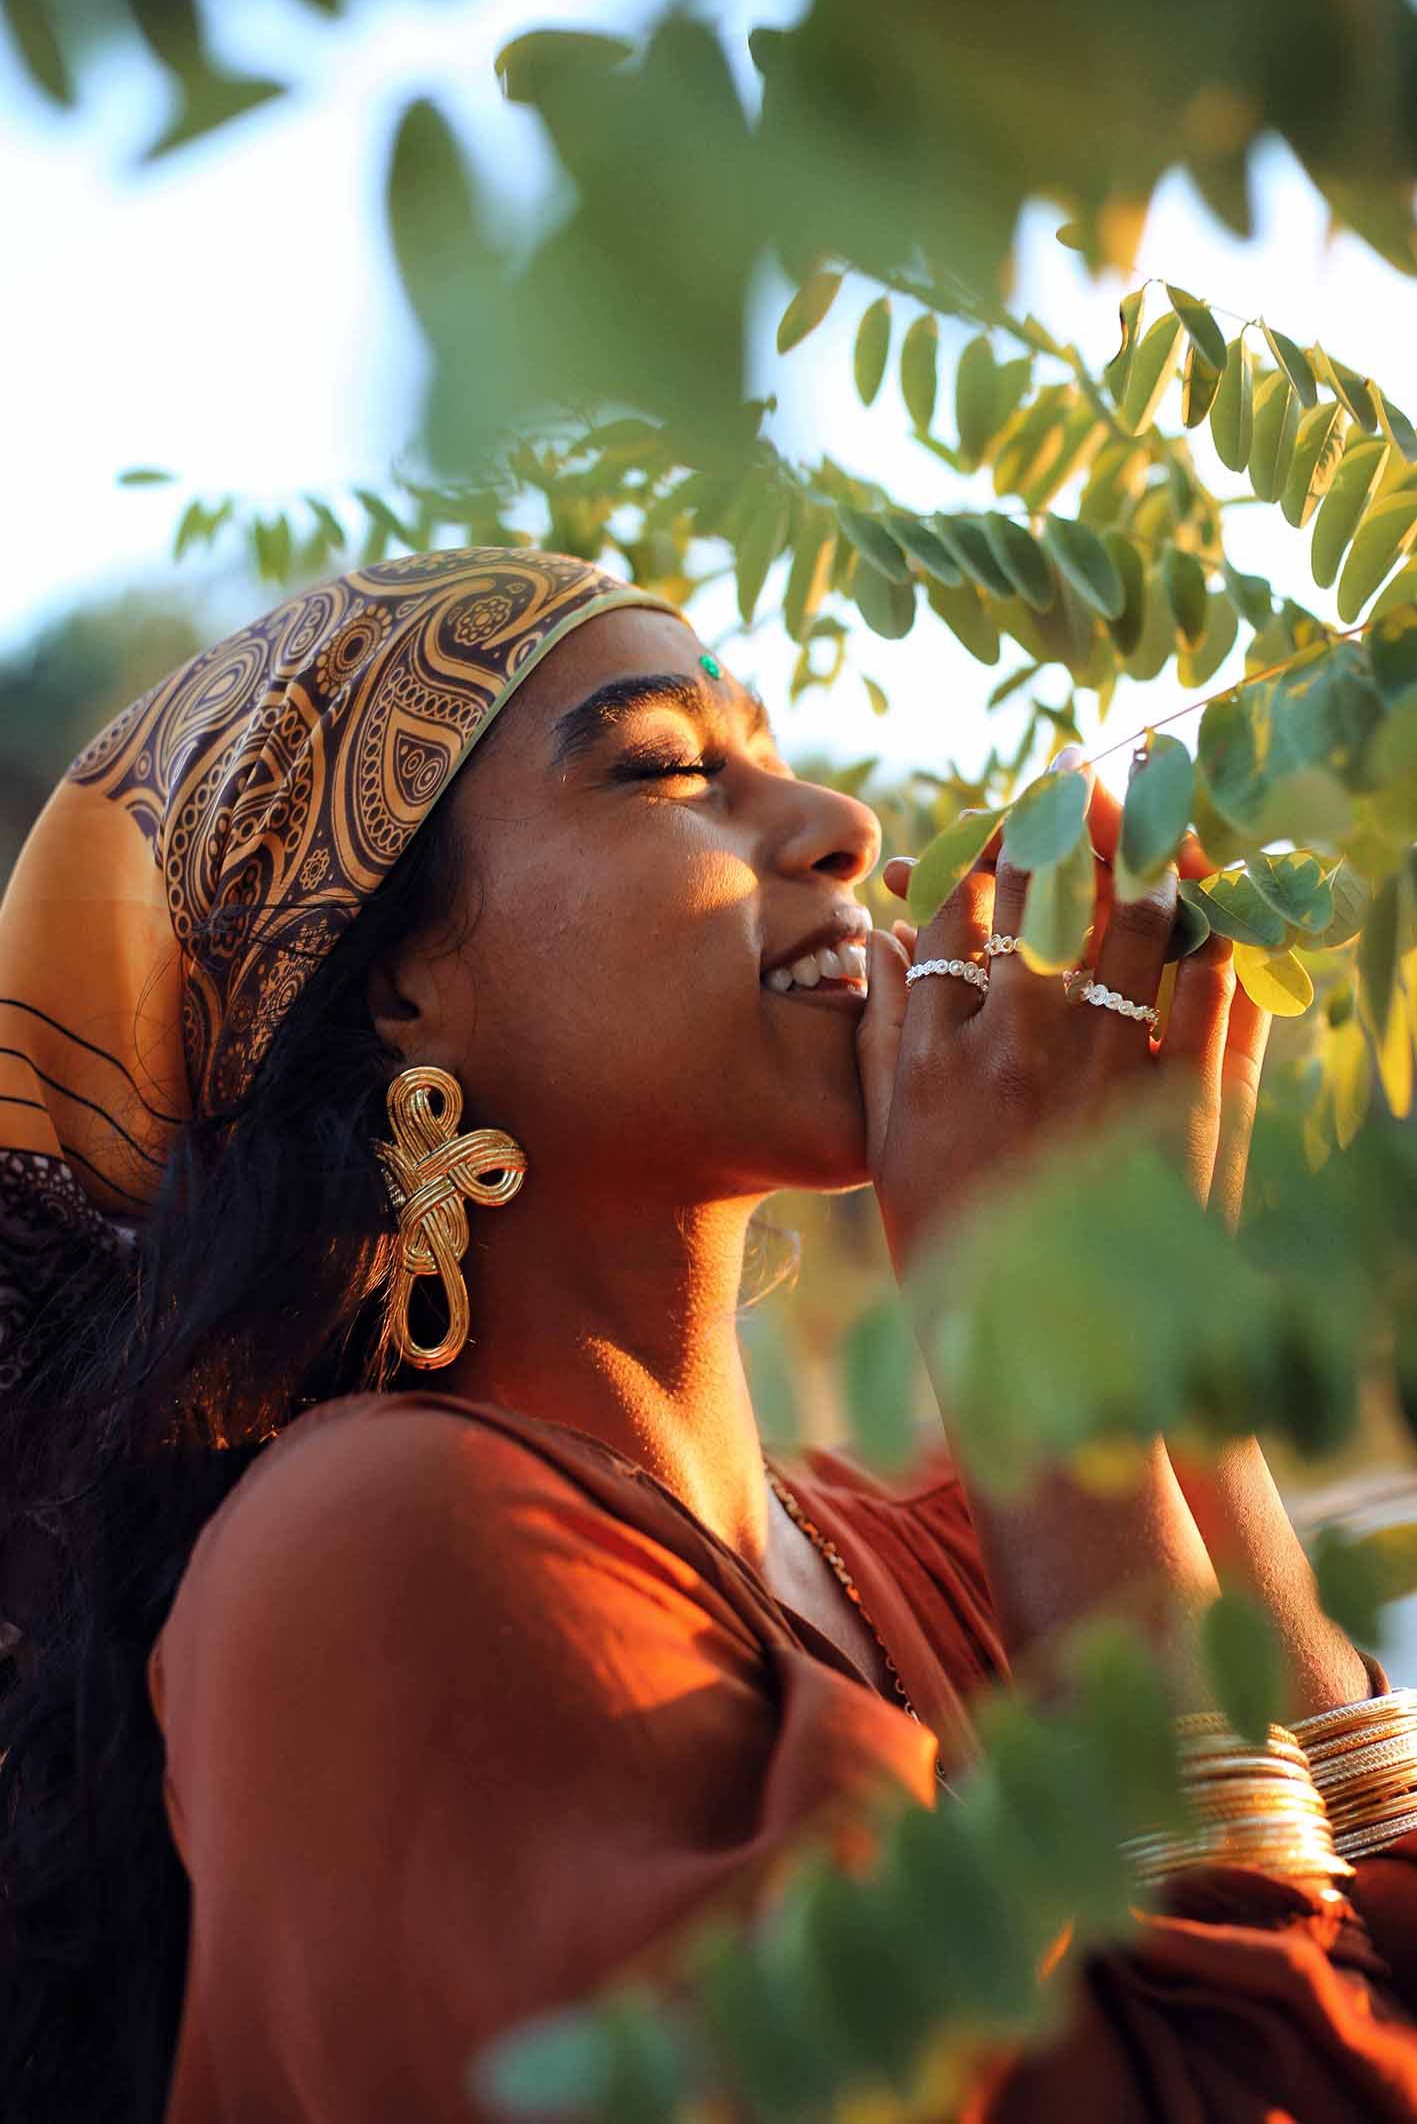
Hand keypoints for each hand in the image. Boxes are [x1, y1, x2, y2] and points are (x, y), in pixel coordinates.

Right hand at [856, 749, 1271, 1283]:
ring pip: (1130, 925)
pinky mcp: (1179, 1110)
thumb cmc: (953, 1249)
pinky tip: (1224, 896)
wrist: (1039, 1359)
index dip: (986, 844)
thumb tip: (888, 936)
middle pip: (1046, 896)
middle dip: (1069, 814)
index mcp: (938, 1059)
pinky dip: (1217, 934)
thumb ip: (882, 1033)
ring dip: (1150, 848)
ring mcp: (1101, 1077)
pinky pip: (1206, 995)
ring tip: (1167, 797)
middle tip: (1090, 766)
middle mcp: (1015, 1053)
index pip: (958, 915)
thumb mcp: (887, 1141)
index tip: (1010, 806)